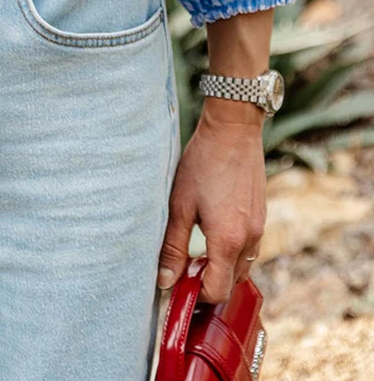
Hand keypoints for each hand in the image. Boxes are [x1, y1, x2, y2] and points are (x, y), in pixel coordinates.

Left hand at [157, 100, 266, 303]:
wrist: (233, 131)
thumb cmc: (202, 163)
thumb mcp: (180, 204)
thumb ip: (173, 246)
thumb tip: (165, 281)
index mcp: (228, 240)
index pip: (217, 291)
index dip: (196, 295)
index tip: (177, 283)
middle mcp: (249, 239)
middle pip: (232, 282)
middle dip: (208, 283)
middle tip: (183, 268)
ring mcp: (258, 228)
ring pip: (242, 266)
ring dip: (221, 268)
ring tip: (195, 250)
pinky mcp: (260, 216)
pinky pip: (248, 248)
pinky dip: (231, 252)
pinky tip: (211, 231)